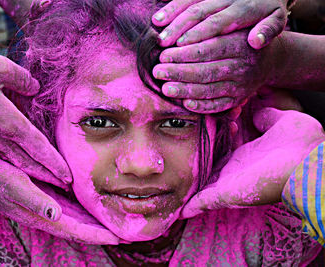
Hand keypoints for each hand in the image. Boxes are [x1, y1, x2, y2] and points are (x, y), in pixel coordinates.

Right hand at [0, 54, 70, 187]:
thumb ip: (23, 79)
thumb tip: (35, 88)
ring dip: (35, 174)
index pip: (39, 148)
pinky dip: (16, 165)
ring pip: (16, 163)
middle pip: (30, 162)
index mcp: (10, 123)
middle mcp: (0, 138)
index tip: (68, 177)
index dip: (55, 164)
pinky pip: (2, 157)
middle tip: (65, 187)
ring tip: (49, 181)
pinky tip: (22, 166)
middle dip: (49, 176)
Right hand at [0, 142, 119, 244]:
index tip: (119, 237)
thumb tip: (56, 214)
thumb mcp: (13, 186)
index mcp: (40, 214)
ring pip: (75, 217)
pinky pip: (68, 205)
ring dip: (93, 221)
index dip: (97, 235)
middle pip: (79, 227)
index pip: (75, 230)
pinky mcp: (43, 193)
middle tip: (124, 231)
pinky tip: (91, 204)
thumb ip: (35, 201)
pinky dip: (82, 208)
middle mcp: (45, 212)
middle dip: (100, 231)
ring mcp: (44, 204)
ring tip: (113, 220)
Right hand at [152, 0, 287, 48]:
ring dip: (172, 15)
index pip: (218, 22)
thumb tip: (255, 42)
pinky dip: (171, 6)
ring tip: (157, 30)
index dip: (199, 33)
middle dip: (180, 26)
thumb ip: (268, 31)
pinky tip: (158, 19)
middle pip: (200, 11)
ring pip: (191, 2)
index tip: (182, 45)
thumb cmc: (269, 10)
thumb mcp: (276, 20)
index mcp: (244, 9)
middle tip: (164, 42)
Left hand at [153, 30, 279, 112]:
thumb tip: (175, 37)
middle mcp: (242, 65)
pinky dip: (202, 106)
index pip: (207, 49)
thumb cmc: (239, 40)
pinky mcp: (238, 99)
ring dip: (185, 90)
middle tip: (157, 71)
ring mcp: (241, 85)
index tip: (163, 54)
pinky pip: (219, 105)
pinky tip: (185, 103)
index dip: (183, 53)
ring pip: (210, 89)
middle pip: (206, 71)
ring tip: (165, 88)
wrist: (268, 60)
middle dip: (178, 72)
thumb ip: (207, 32)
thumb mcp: (229, 30)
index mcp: (238, 43)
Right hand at [181, 108, 324, 217]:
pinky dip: (191, 207)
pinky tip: (180, 210)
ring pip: (203, 186)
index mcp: (248, 154)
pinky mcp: (226, 194)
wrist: (307, 163)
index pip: (224, 151)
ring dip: (188, 187)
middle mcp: (236, 170)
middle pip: (211, 170)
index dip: (211, 142)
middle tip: (176, 158)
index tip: (200, 130)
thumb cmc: (301, 144)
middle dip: (196, 167)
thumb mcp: (283, 122)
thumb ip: (268, 117)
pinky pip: (203, 202)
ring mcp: (230, 183)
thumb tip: (257, 113)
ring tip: (172, 185)